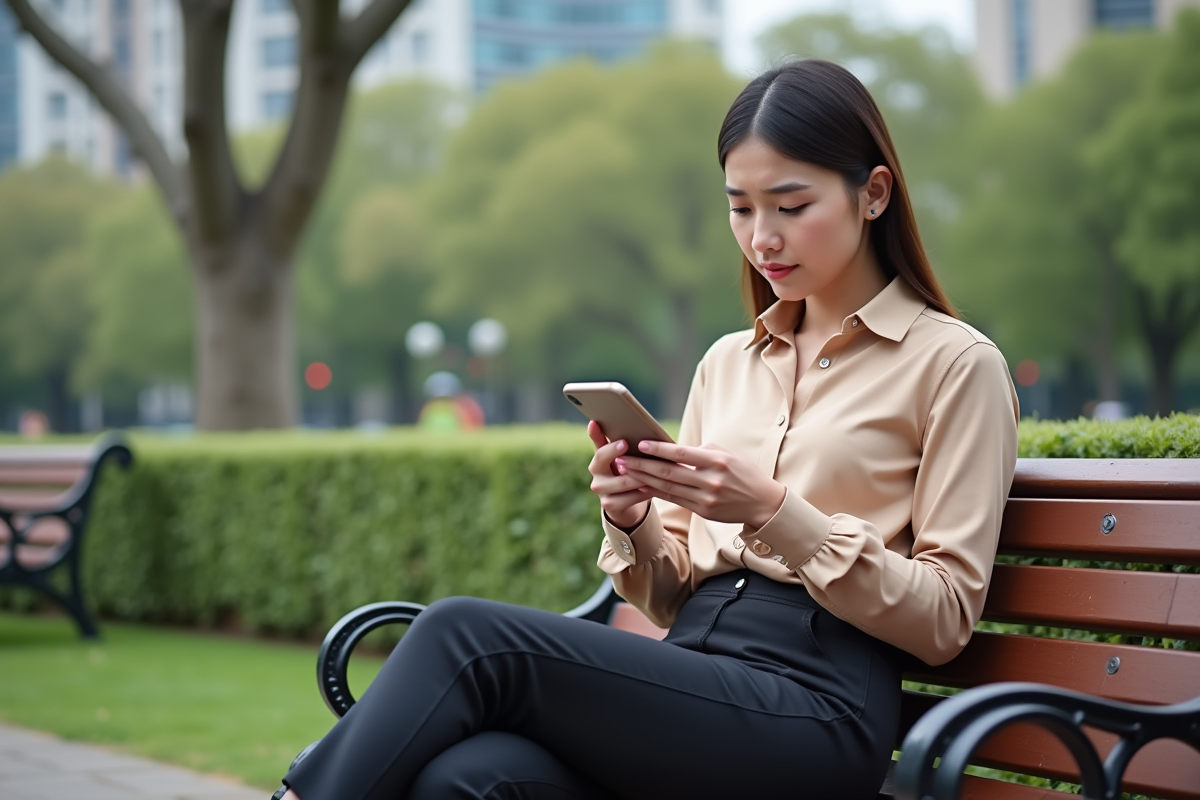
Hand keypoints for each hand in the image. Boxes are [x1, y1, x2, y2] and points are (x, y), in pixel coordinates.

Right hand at [586, 421, 651, 529]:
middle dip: (628, 458)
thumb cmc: (626, 470)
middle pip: (608, 463)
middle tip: (646, 456)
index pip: (599, 447)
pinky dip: (643, 493)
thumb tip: (613, 421)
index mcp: (598, 457)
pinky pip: (629, 498)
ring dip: (641, 477)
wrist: (624, 500)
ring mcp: (600, 490)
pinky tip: (654, 487)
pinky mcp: (608, 505)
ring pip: (623, 482)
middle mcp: (595, 473)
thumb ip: (615, 440)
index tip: (624, 441)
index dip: (608, 443)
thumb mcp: (621, 456)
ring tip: (657, 472)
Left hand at [618, 441, 785, 528]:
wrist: (763, 503)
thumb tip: (674, 449)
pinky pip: (675, 500)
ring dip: (644, 479)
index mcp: (718, 462)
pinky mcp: (703, 511)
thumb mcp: (728, 455)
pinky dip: (657, 492)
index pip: (682, 454)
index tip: (641, 444)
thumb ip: (702, 451)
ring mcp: (706, 498)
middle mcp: (711, 481)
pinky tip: (642, 485)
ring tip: (626, 471)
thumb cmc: (743, 473)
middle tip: (622, 459)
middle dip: (642, 465)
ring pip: (668, 487)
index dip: (659, 449)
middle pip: (669, 472)